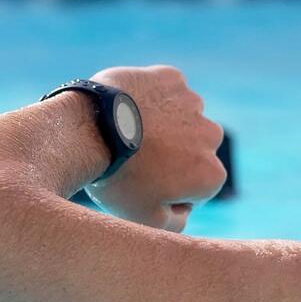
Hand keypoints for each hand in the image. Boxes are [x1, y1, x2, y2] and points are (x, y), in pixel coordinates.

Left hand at [84, 65, 227, 231]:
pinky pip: (166, 91)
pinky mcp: (172, 77)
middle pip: (194, 150)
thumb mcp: (145, 220)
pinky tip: (128, 109)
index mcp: (211, 174)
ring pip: (182, 118)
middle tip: (136, 159)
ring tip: (128, 133)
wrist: (88, 131)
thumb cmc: (117, 180)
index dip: (171, 189)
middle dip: (174, 155)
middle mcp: (212, 135)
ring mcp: (193, 103)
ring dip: (164, 125)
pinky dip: (152, 99)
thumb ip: (176, 224)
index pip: (198, 187)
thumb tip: (185, 210)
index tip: (145, 185)